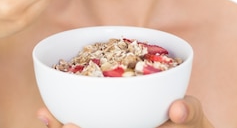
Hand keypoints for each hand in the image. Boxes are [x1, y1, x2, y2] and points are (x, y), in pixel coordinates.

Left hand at [35, 96, 212, 127]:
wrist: (187, 127)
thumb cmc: (191, 123)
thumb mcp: (194, 118)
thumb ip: (189, 112)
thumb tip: (179, 109)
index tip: (67, 125)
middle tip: (54, 122)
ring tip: (42, 114)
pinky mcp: (110, 123)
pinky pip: (88, 123)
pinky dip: (66, 120)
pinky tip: (51, 110)